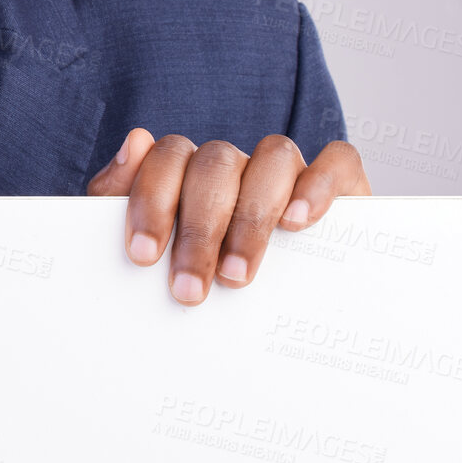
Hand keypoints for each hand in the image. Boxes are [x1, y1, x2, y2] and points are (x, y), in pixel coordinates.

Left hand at [86, 129, 371, 304]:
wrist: (265, 322)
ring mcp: (285, 171)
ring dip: (252, 217)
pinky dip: (318, 185)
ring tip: (237, 275)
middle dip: (199, 230)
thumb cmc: (191, 273)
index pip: (168, 158)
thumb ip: (121, 197)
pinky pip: (336, 161)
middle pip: (216, 165)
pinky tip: (298, 223)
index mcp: (186, 170)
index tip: (144, 255)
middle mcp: (236, 163)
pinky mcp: (339, 185)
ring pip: (274, 157)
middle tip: (189, 288)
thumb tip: (135, 140)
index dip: (153, 202)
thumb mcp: (148, 245)